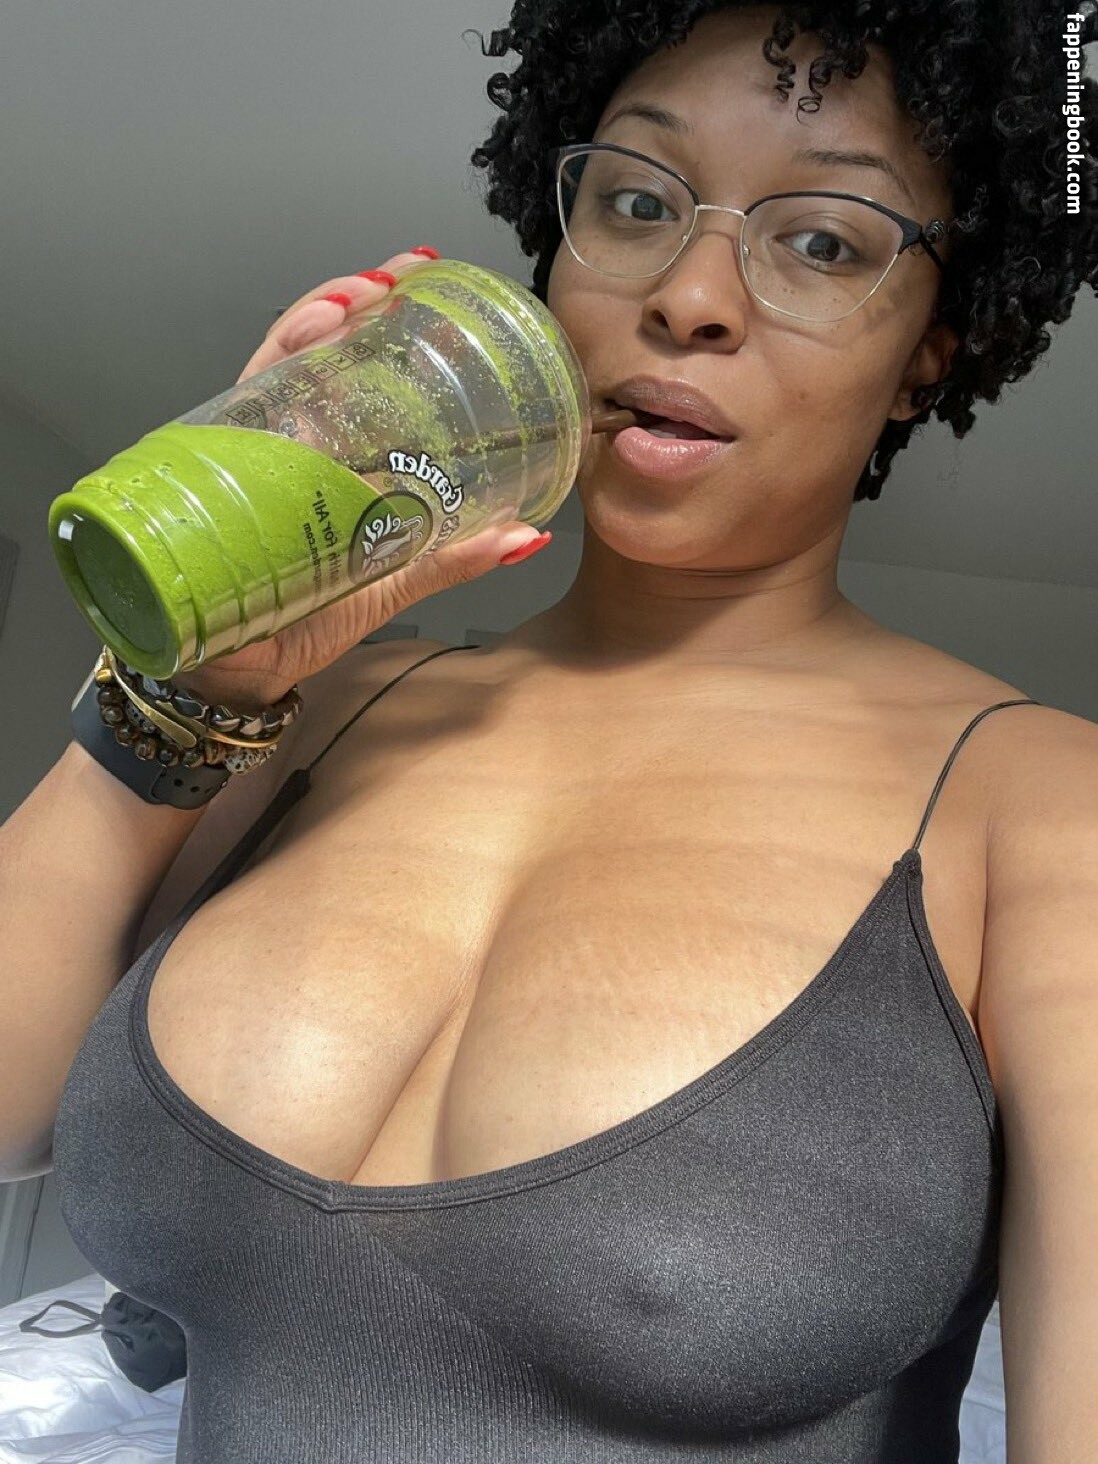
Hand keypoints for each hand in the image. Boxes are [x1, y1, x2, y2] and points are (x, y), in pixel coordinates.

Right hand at [176, 249, 549, 711]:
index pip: (352, 372)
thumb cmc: (299, 621)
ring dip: (323, 315)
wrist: (231, 674)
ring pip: (280, 360)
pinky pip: (243, 396)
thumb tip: (529, 536)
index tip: (428, 278)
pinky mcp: (220, 464)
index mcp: (329, 461)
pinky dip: (279, 358)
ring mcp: (251, 449)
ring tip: (366, 294)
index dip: (384, 319)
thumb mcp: (389, 582)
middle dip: (356, 297)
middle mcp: (287, 442)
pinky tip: (318, 333)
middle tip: (406, 272)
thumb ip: (452, 558)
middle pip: (315, 349)